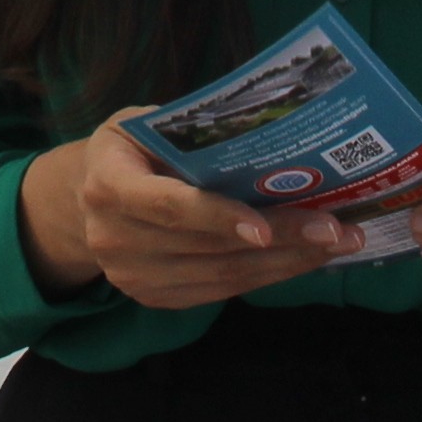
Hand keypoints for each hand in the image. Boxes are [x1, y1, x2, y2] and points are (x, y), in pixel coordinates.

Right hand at [20, 113, 356, 308]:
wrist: (82, 199)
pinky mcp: (154, 298)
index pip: (169, 206)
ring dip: (288, 262)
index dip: (218, 217)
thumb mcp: (144, 122)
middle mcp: (115, 238)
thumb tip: (267, 128)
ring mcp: (133, 277)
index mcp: (108, 184)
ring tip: (337, 243)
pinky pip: (221, 290)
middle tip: (338, 229)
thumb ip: (190, 131)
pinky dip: (268, 275)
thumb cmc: (130, 148)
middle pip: (209, 246)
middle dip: (281, 239)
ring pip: (223, 275)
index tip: (265, 229)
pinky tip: (304, 258)